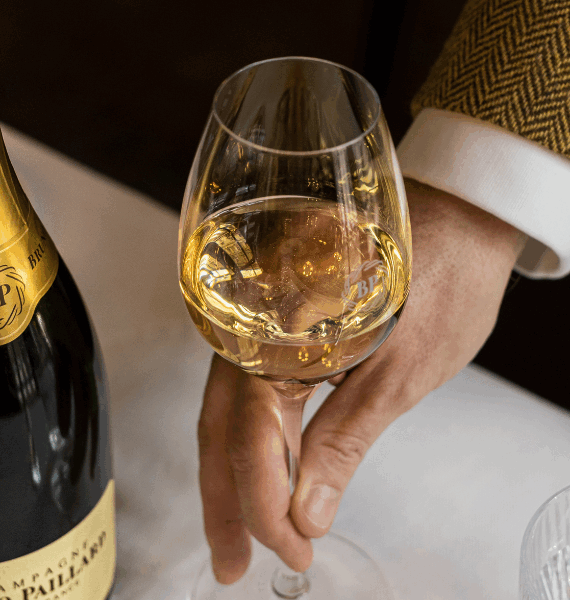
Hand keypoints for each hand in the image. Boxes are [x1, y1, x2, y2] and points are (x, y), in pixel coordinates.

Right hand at [197, 179, 527, 582]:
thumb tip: (305, 510)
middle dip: (227, 498)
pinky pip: (260, 390)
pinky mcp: (290, 330)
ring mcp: (271, 324)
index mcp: (283, 325)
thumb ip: (345, 437)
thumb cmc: (447, 276)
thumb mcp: (402, 367)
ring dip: (235, 473)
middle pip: (225, 422)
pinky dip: (260, 440)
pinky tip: (264, 472)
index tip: (291, 548)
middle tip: (230, 563)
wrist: (466, 221)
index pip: (253, 429)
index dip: (263, 500)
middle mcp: (262, 321)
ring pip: (236, 409)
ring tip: (238, 533)